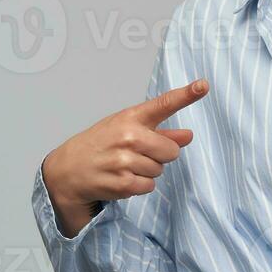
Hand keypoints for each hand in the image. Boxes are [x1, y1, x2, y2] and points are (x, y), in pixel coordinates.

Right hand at [43, 78, 208, 236]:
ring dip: (148, 171)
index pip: (163, 104)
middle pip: (171, 151)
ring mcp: (124, 160)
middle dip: (160, 155)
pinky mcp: (122, 183)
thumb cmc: (101, 144)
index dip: (186, 95)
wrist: (68, 169)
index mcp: (131, 118)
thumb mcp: (126, 129)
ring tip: (124, 165)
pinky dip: (139, 185)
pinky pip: (149, 186)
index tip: (203, 85)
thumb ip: (161, 132)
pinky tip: (121, 178)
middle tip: (137, 153)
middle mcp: (128, 136)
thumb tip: (189, 136)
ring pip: (160, 170)